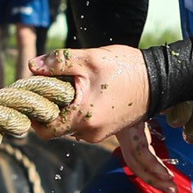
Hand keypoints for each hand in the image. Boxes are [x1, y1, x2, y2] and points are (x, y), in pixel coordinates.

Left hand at [33, 44, 172, 191]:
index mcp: (82, 117)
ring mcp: (100, 134)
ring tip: (76, 85)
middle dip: (52, 108)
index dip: (35, 116)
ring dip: (67, 109)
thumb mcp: (89, 58)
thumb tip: (33, 66)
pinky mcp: (108, 130)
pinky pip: (85, 124)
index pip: (45, 131)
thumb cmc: (125, 68)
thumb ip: (58, 63)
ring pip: (71, 125)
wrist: (159, 79)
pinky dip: (81, 111)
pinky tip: (89, 92)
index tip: (36, 97)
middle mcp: (90, 132)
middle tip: (54, 85)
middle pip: (57, 128)